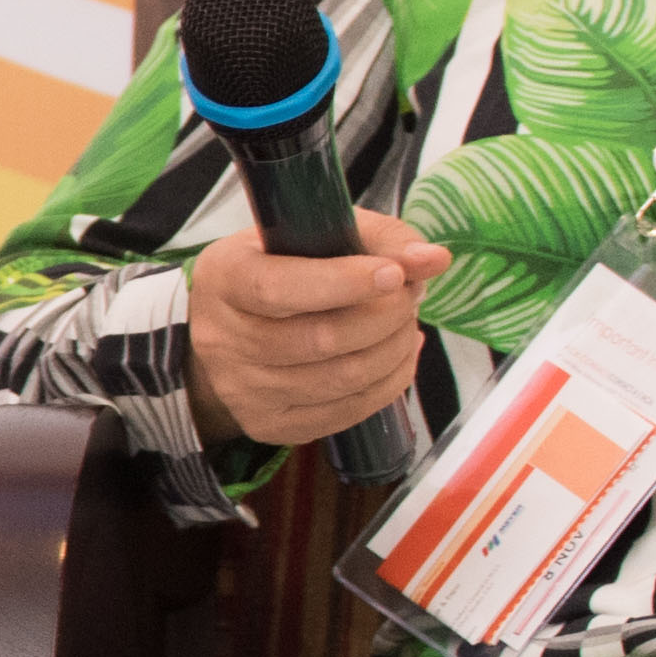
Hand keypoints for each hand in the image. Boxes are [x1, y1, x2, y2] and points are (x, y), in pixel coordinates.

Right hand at [183, 220, 456, 451]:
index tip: (394, 274)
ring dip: (394, 348)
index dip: (342, 283)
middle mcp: (223, 340)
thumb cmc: (282, 266)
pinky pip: (348, 411)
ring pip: (343, 379)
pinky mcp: (269, 424)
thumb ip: (380, 238)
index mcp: (225, 279)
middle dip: (386, 316)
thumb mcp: (319, 232)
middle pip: (321, 339)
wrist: (231, 327)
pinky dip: (390, 381)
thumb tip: (432, 260)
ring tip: (405, 323)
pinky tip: (396, 354)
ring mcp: (243, 390)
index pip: (278, 289)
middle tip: (410, 295)